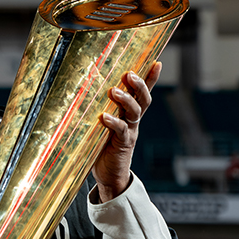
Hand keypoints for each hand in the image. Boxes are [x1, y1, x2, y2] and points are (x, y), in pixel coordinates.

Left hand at [93, 62, 162, 201]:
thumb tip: (81, 89)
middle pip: (143, 100)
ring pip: (134, 112)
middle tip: (129, 74)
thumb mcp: (102, 125)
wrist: (109, 176)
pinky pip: (121, 130)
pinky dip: (113, 122)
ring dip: (125, 100)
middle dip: (139, 85)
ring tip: (114, 91)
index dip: (151, 79)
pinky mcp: (123, 144)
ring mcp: (130, 132)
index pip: (143, 93)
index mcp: (130, 115)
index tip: (157, 62)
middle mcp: (133, 121)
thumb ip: (98, 110)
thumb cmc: (103, 147)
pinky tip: (104, 116)